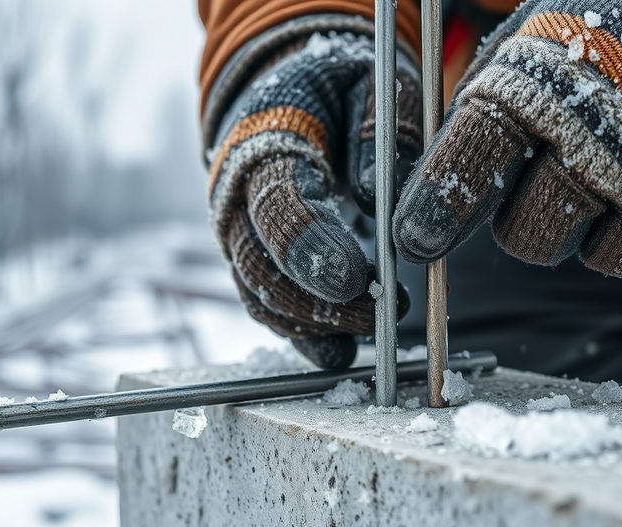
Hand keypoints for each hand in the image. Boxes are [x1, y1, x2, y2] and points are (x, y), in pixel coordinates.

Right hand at [208, 29, 421, 367]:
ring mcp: (240, 232)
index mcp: (262, 141)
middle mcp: (236, 194)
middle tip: (385, 310)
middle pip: (260, 265)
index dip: (312, 245)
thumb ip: (384, 126)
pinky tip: (341, 351)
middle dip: (320, 301)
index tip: (359, 278)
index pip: (275, 203)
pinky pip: (270, 307)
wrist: (297, 90)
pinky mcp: (256, 258)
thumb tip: (385, 194)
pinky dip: (305, 335)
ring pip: (261, 297)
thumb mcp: (373, 81)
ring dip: (316, 325)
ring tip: (374, 330)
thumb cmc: (340, 86)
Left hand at [394, 0, 621, 276]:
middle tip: (528, 184)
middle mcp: (585, 134)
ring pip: (559, 248)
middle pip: (517, 230)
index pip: (471, 153)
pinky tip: (616, 200)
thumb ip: (490, 96)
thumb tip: (437, 168)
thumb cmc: (617, 30)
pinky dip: (607, 242)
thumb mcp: (540, 34)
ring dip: (554, 230)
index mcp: (538, 79)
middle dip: (508, 222)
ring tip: (580, 178)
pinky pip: (617, 261)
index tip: (415, 237)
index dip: (438, 204)